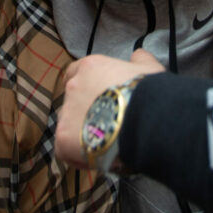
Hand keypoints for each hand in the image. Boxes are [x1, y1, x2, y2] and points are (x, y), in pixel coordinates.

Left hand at [56, 49, 163, 168]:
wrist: (145, 118)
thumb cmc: (148, 92)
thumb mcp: (148, 68)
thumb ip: (140, 60)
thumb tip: (138, 55)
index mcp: (90, 67)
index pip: (76, 72)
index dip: (85, 84)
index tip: (93, 94)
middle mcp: (73, 87)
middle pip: (71, 100)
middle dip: (85, 111)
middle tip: (106, 123)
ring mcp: (66, 113)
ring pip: (68, 125)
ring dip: (82, 133)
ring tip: (104, 143)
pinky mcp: (63, 139)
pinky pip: (65, 149)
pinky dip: (78, 154)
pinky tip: (98, 157)